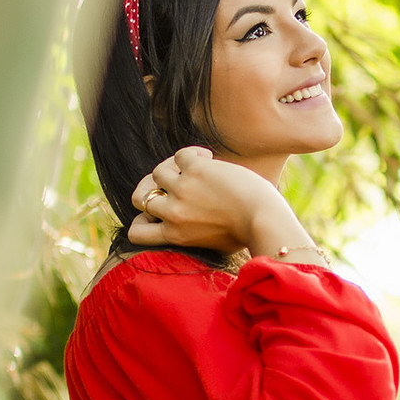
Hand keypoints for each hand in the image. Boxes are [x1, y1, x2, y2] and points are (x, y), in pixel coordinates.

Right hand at [129, 147, 299, 253]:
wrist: (263, 219)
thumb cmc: (247, 233)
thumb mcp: (213, 244)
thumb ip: (193, 236)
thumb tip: (186, 225)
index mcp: (174, 236)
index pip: (136, 232)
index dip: (142, 220)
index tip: (160, 213)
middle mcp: (172, 214)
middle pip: (139, 197)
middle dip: (156, 190)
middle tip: (179, 185)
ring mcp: (181, 190)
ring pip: (158, 173)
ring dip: (175, 169)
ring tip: (199, 171)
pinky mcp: (194, 170)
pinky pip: (180, 155)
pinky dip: (194, 155)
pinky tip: (211, 160)